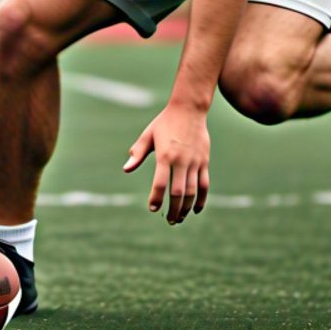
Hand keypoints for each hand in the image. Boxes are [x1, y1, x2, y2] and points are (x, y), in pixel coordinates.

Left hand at [123, 102, 209, 223]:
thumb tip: (126, 169)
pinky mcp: (204, 162)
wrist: (189, 109)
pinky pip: (204, 185)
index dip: (156, 198)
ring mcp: (194, 162)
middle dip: (173, 209)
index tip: (152, 208)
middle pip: (178, 192)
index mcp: (164, 155)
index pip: (160, 183)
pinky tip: (195, 209)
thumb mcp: (148, 135)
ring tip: (179, 218)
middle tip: (168, 220)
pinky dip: (201, 199)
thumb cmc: (165, 122)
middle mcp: (181, 161)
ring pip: (192, 191)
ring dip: (186, 208)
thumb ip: (138, 153)